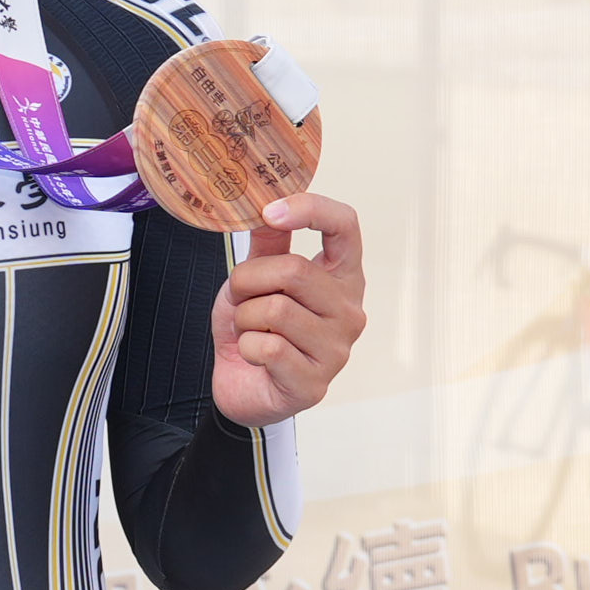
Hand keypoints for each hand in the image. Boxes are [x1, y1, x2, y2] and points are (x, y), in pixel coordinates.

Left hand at [212, 189, 366, 426]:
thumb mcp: (255, 280)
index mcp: (341, 276)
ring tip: (251, 330)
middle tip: (240, 297)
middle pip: (294, 271)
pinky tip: (254, 356)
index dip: (310, 209)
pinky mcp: (315, 383)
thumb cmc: (255, 329)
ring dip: (244, 318)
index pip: (346, 226)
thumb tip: (267, 202)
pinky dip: (245, 348)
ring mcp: (338, 349)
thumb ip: (267, 245)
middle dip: (248, 280)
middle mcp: (350, 309)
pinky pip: (267, 348)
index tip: (269, 210)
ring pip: (275, 310)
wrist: (242, 387)